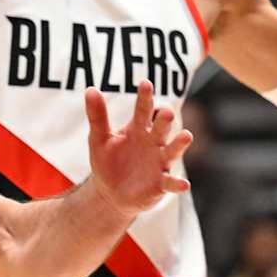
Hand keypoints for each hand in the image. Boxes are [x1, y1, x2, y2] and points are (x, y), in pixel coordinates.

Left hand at [84, 81, 192, 216]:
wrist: (110, 193)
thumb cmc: (108, 161)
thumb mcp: (99, 138)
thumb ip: (97, 116)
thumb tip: (90, 89)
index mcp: (138, 128)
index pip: (144, 109)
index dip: (145, 97)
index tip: (145, 83)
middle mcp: (153, 142)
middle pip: (161, 128)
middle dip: (164, 120)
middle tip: (166, 111)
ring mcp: (159, 162)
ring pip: (172, 151)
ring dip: (179, 144)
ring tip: (186, 136)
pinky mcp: (161, 184)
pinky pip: (170, 183)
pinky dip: (177, 183)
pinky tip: (183, 184)